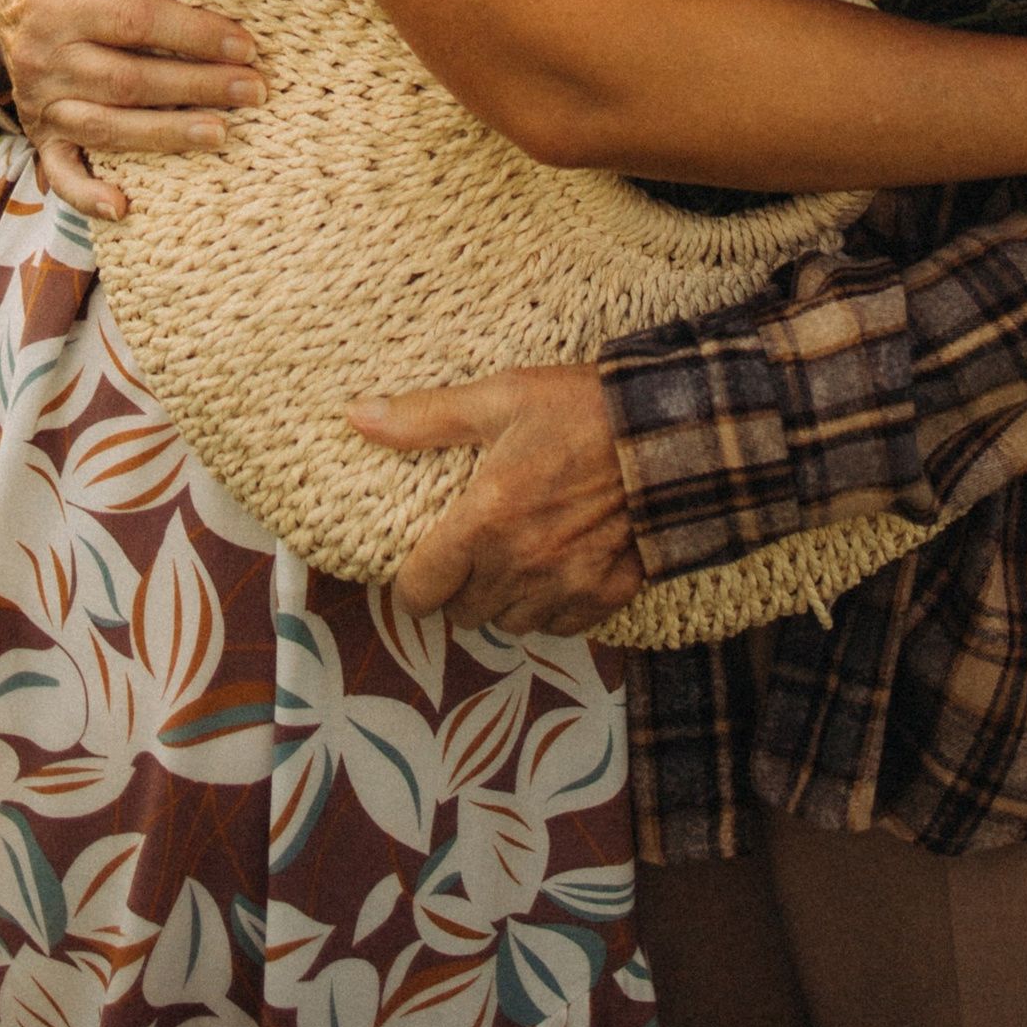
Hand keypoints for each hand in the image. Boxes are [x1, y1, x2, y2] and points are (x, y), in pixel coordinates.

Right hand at [0, 0, 262, 221]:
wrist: (2, 20)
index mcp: (60, 8)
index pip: (135, 21)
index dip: (193, 33)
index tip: (246, 44)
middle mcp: (48, 61)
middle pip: (130, 79)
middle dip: (197, 86)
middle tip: (255, 90)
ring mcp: (44, 106)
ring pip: (108, 127)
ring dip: (167, 135)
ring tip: (223, 133)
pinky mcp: (43, 140)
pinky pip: (62, 174)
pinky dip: (89, 195)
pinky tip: (125, 207)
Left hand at [350, 368, 642, 634]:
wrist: (670, 428)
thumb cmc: (581, 408)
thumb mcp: (499, 398)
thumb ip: (424, 417)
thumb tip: (356, 415)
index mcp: (485, 519)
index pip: (421, 591)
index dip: (413, 586)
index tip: (423, 568)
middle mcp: (520, 563)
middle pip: (464, 614)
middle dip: (462, 588)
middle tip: (476, 552)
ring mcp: (566, 585)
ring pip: (511, 624)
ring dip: (506, 601)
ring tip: (517, 561)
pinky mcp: (607, 594)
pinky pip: (562, 627)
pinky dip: (554, 608)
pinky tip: (559, 570)